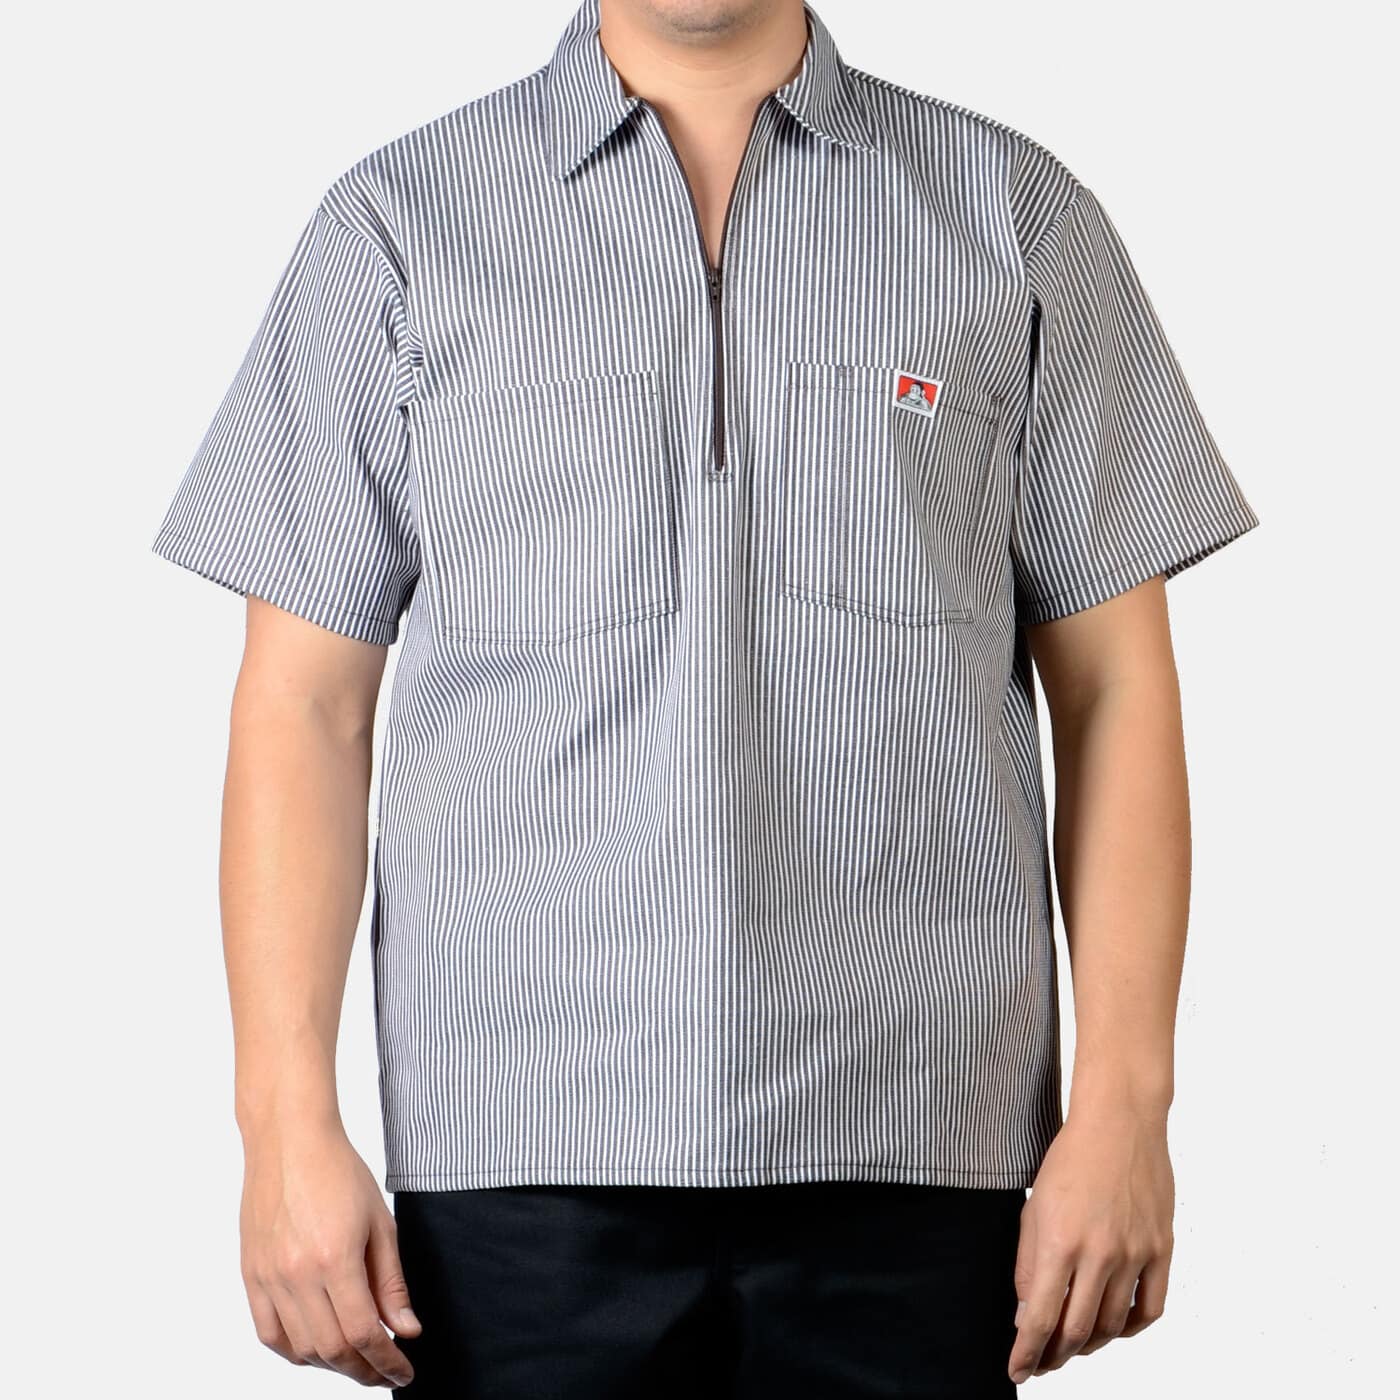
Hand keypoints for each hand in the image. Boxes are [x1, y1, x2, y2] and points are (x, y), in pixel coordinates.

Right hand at [239, 1121, 422, 1387]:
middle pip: (331, 1349)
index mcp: (335, 1259)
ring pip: (300, 1348)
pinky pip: (269, 1333)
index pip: (364, 1333)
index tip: (403, 1373)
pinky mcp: (250, 1275)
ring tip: (355, 1360)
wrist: (290, 1141)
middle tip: (383, 1371)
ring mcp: (269, 1277)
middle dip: (362, 1369)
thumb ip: (391, 1282)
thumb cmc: (340, 1172)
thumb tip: (406, 1331)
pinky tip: (316, 1348)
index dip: (387, 1361)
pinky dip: (295, 1351)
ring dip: (331, 1364)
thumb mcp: (380, 1223)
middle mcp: (297, 1275)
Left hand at [1007, 1106, 1173, 1384]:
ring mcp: (1135, 1254)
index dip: (1026, 1352)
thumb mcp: (1034, 1208)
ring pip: (1111, 1325)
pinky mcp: (1162, 1250)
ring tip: (1072, 1345)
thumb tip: (1027, 1314)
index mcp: (1061, 1242)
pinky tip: (1112, 1328)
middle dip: (1055, 1356)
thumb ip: (1029, 1264)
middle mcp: (1100, 1254)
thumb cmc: (1070, 1159)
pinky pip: (1149, 1309)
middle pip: (1077, 1331)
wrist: (1119, 1123)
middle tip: (1042, 1363)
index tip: (1017, 1371)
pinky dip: (1129, 1329)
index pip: (1041, 1318)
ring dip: (1089, 1344)